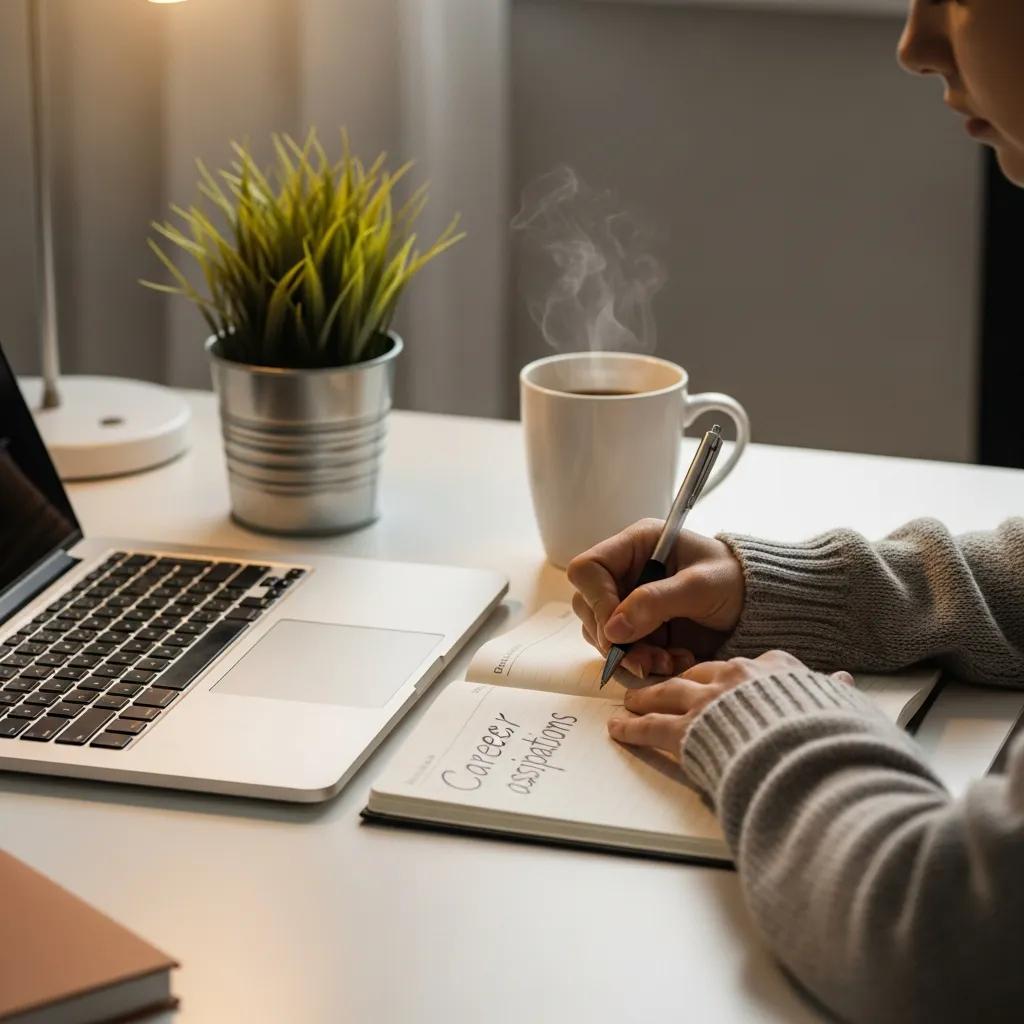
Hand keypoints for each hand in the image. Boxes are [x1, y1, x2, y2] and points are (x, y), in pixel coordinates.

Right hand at [567, 518, 744, 677]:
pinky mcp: (639, 630)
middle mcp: (625, 573)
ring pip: (602, 636)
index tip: (618, 631)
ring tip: (669, 661)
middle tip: (647, 659)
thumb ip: (656, 602)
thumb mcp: (700, 586)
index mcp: (635, 546)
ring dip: (631, 656)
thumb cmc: (734, 581)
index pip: (588, 570)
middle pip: (589, 608)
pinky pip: (623, 653)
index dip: (596, 601)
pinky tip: (675, 662)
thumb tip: (613, 629)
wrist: (758, 606)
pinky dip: (645, 664)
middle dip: (615, 639)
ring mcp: (629, 603)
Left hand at [607, 651, 852, 753]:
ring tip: (631, 703)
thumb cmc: (828, 734)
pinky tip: (620, 729)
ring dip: (646, 698)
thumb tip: (844, 680)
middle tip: (661, 687)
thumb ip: (833, 691)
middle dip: (677, 682)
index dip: (730, 676)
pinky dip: (632, 728)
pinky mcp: (686, 731)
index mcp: (773, 669)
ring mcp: (707, 702)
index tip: (722, 680)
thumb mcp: (839, 704)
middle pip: (696, 675)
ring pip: (666, 694)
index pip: (745, 667)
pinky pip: (651, 726)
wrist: (809, 756)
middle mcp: (735, 677)